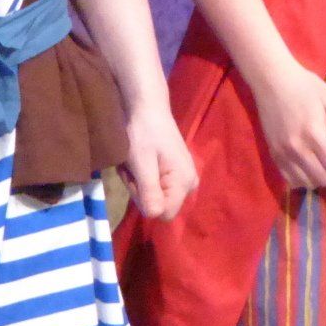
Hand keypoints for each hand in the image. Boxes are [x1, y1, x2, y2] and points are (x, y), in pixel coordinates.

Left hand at [120, 106, 199, 220]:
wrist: (148, 109)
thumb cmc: (144, 133)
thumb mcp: (142, 162)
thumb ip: (150, 190)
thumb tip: (155, 216)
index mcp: (184, 182)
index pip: (164, 214)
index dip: (145, 201)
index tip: (137, 180)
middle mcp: (190, 184)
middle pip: (159, 206)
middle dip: (141, 192)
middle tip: (134, 169)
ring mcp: (185, 178)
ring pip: (156, 197)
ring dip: (139, 184)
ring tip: (136, 163)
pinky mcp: (177, 174)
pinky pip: (158, 188)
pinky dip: (143, 178)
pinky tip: (140, 163)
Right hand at [249, 58, 325, 189]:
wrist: (271, 81)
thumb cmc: (305, 86)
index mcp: (314, 132)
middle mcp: (296, 148)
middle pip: (324, 178)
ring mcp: (282, 154)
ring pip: (308, 183)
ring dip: (322, 177)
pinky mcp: (273, 155)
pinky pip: (291, 181)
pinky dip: (305, 179)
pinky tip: (311, 165)